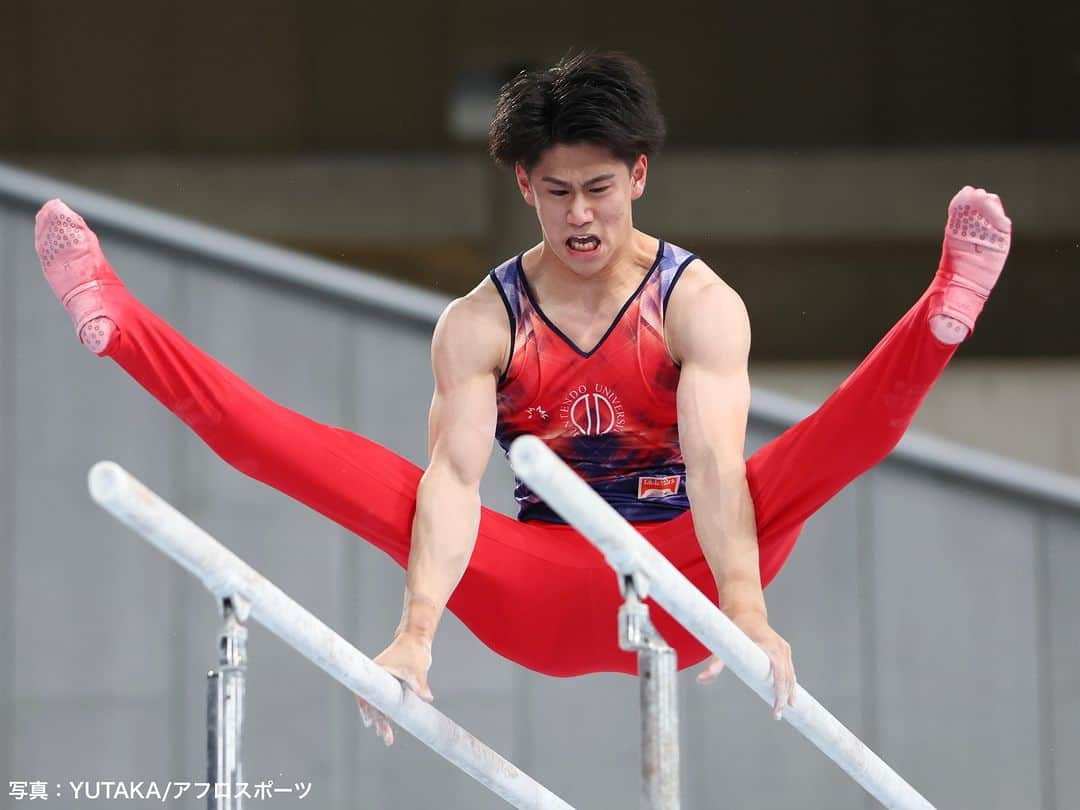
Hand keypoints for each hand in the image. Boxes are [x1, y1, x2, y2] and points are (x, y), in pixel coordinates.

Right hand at [354, 631, 433, 745]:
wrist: (417, 639)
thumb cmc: (414, 651)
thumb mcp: (418, 669)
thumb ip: (421, 685)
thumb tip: (427, 699)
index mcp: (377, 671)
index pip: (366, 694)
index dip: (367, 709)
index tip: (370, 722)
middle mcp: (376, 677)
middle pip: (372, 703)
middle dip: (377, 720)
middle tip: (385, 736)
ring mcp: (382, 681)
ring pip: (378, 704)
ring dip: (381, 720)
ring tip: (387, 737)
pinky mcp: (389, 684)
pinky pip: (384, 702)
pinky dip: (386, 713)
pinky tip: (389, 725)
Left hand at [696, 614, 795, 720]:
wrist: (746, 610)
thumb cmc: (735, 625)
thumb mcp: (725, 644)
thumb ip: (714, 663)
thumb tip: (701, 680)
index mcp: (770, 647)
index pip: (780, 675)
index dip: (779, 693)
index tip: (777, 709)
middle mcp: (781, 648)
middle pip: (787, 679)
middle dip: (783, 698)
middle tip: (777, 716)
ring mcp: (784, 649)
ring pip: (791, 675)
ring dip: (789, 693)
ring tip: (782, 710)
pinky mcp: (784, 650)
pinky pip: (789, 670)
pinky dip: (789, 683)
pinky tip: (787, 696)